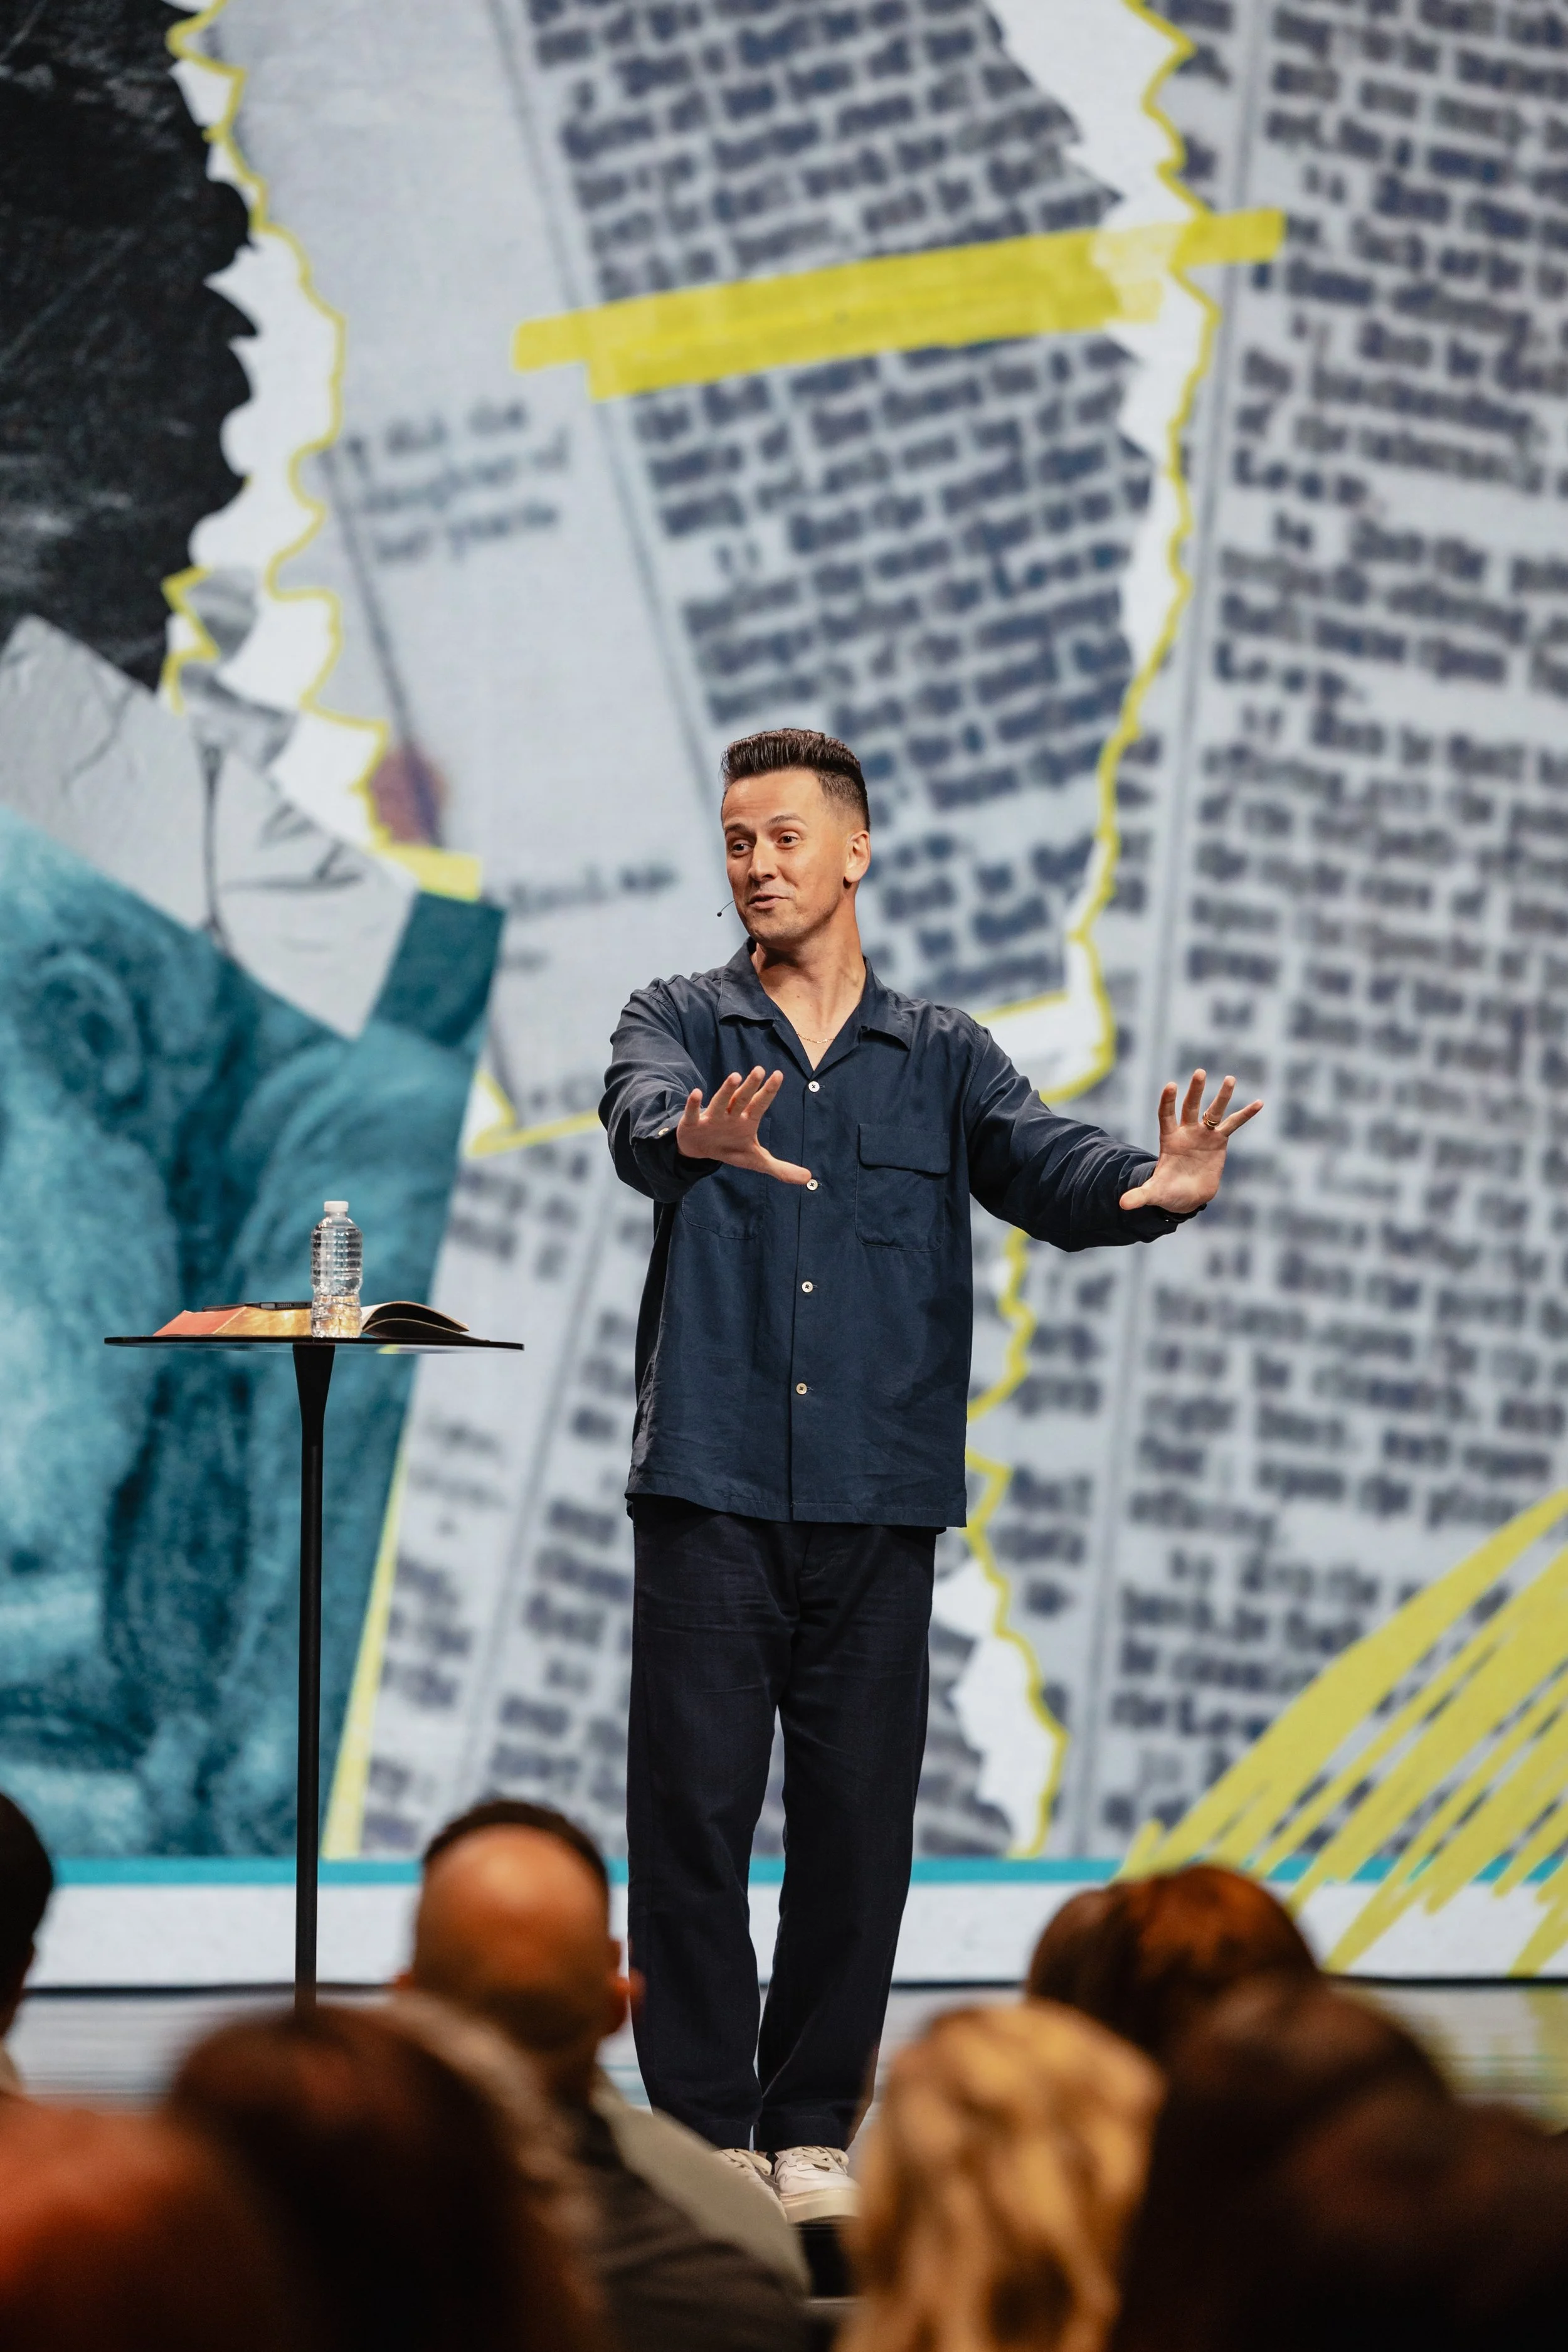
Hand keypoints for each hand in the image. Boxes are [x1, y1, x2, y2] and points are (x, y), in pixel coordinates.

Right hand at [676, 1067, 812, 1186]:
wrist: (699, 1151)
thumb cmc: (730, 1148)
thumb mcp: (756, 1161)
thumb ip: (781, 1168)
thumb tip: (808, 1178)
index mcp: (747, 1120)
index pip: (760, 1104)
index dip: (769, 1091)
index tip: (778, 1075)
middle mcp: (731, 1115)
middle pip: (742, 1098)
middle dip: (750, 1086)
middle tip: (760, 1070)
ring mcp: (712, 1118)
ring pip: (720, 1101)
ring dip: (727, 1090)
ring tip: (735, 1076)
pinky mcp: (692, 1124)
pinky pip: (693, 1113)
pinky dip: (694, 1104)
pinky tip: (697, 1093)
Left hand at [1119, 1069, 1262, 1215]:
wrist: (1186, 1196)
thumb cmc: (1168, 1191)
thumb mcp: (1154, 1193)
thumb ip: (1140, 1195)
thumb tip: (1122, 1204)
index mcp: (1169, 1139)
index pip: (1166, 1115)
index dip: (1168, 1101)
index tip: (1171, 1085)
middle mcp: (1186, 1132)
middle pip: (1190, 1107)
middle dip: (1195, 1091)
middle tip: (1199, 1072)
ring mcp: (1204, 1135)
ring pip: (1213, 1112)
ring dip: (1222, 1096)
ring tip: (1230, 1078)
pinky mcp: (1219, 1141)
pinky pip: (1233, 1125)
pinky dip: (1246, 1114)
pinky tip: (1259, 1103)